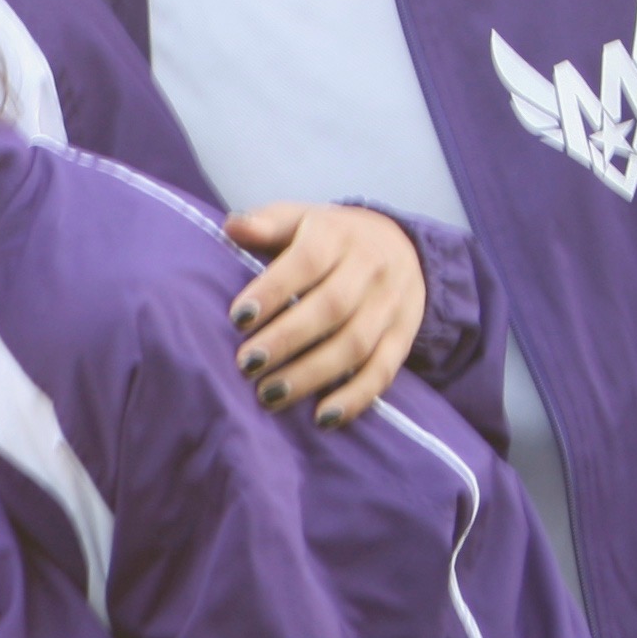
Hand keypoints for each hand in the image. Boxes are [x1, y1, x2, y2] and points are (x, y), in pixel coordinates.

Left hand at [222, 203, 424, 427]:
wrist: (399, 245)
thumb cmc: (327, 237)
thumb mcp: (298, 219)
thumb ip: (266, 224)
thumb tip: (232, 226)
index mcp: (338, 235)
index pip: (306, 261)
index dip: (273, 290)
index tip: (238, 318)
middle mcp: (370, 268)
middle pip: (332, 307)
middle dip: (287, 339)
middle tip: (246, 365)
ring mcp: (391, 304)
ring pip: (356, 344)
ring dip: (312, 374)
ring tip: (269, 395)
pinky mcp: (404, 336)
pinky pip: (384, 371)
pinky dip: (355, 398)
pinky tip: (322, 418)